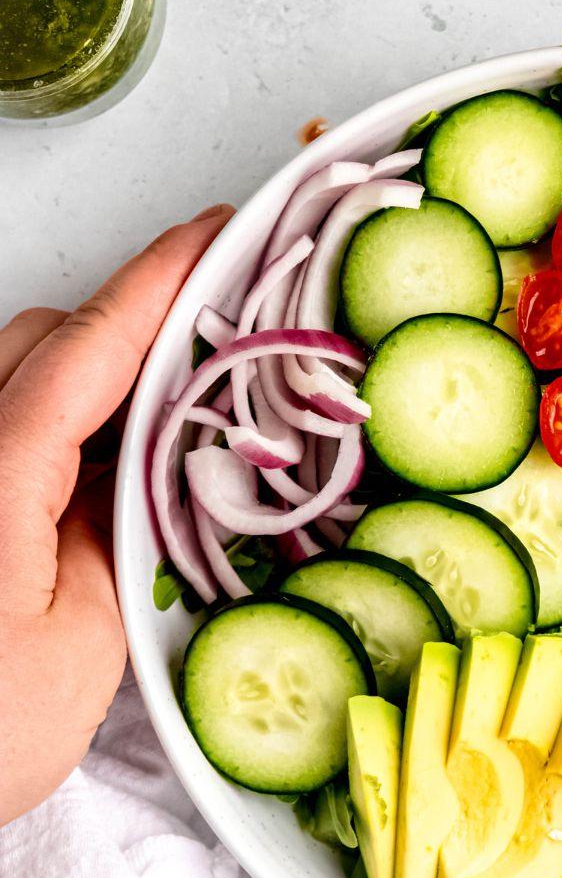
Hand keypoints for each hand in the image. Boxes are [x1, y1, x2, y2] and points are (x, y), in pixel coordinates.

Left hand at [0, 207, 232, 826]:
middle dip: (133, 326)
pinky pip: (9, 433)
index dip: (159, 282)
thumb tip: (149, 459)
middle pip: (46, 343)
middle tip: (224, 341)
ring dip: (98, 379)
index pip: (87, 349)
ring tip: (179, 416)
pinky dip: (67, 429)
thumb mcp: (84, 644)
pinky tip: (114, 472)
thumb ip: (121, 530)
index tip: (219, 232)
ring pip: (20, 381)